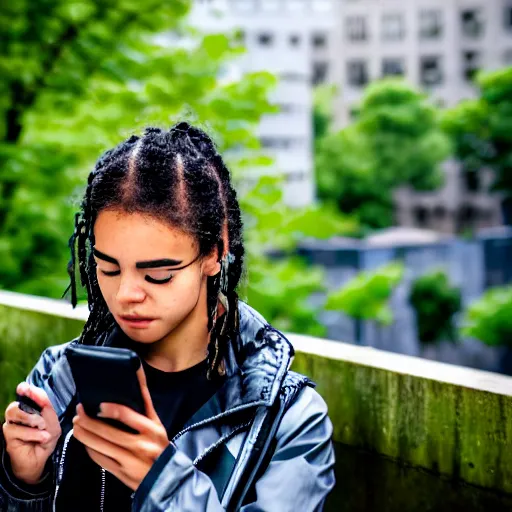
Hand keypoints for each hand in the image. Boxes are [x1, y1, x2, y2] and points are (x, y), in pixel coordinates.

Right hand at [3, 383, 61, 483]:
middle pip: (16, 403)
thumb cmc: (45, 439)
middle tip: (42, 414)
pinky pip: (16, 429)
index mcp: (31, 408)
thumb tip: (42, 401)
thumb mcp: (53, 425)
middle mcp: (19, 414)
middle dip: (28, 403)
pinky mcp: (8, 436)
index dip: (25, 389)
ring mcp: (12, 424)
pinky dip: (32, 433)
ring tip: (42, 426)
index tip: (24, 388)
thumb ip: (49, 412)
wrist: (40, 460)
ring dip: (31, 419)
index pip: (26, 394)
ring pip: (13, 412)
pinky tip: (42, 437)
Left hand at [73, 365, 168, 490]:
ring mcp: (130, 461)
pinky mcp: (121, 473)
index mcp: (151, 429)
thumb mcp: (156, 423)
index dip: (110, 409)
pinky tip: (85, 442)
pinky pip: (100, 459)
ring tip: (77, 425)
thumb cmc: (159, 443)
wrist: (165, 475)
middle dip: (88, 422)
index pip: (127, 415)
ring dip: (84, 435)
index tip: (97, 404)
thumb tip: (137, 371)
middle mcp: (140, 445)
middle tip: (78, 412)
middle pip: (108, 432)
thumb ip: (145, 401)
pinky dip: (90, 449)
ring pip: (100, 447)